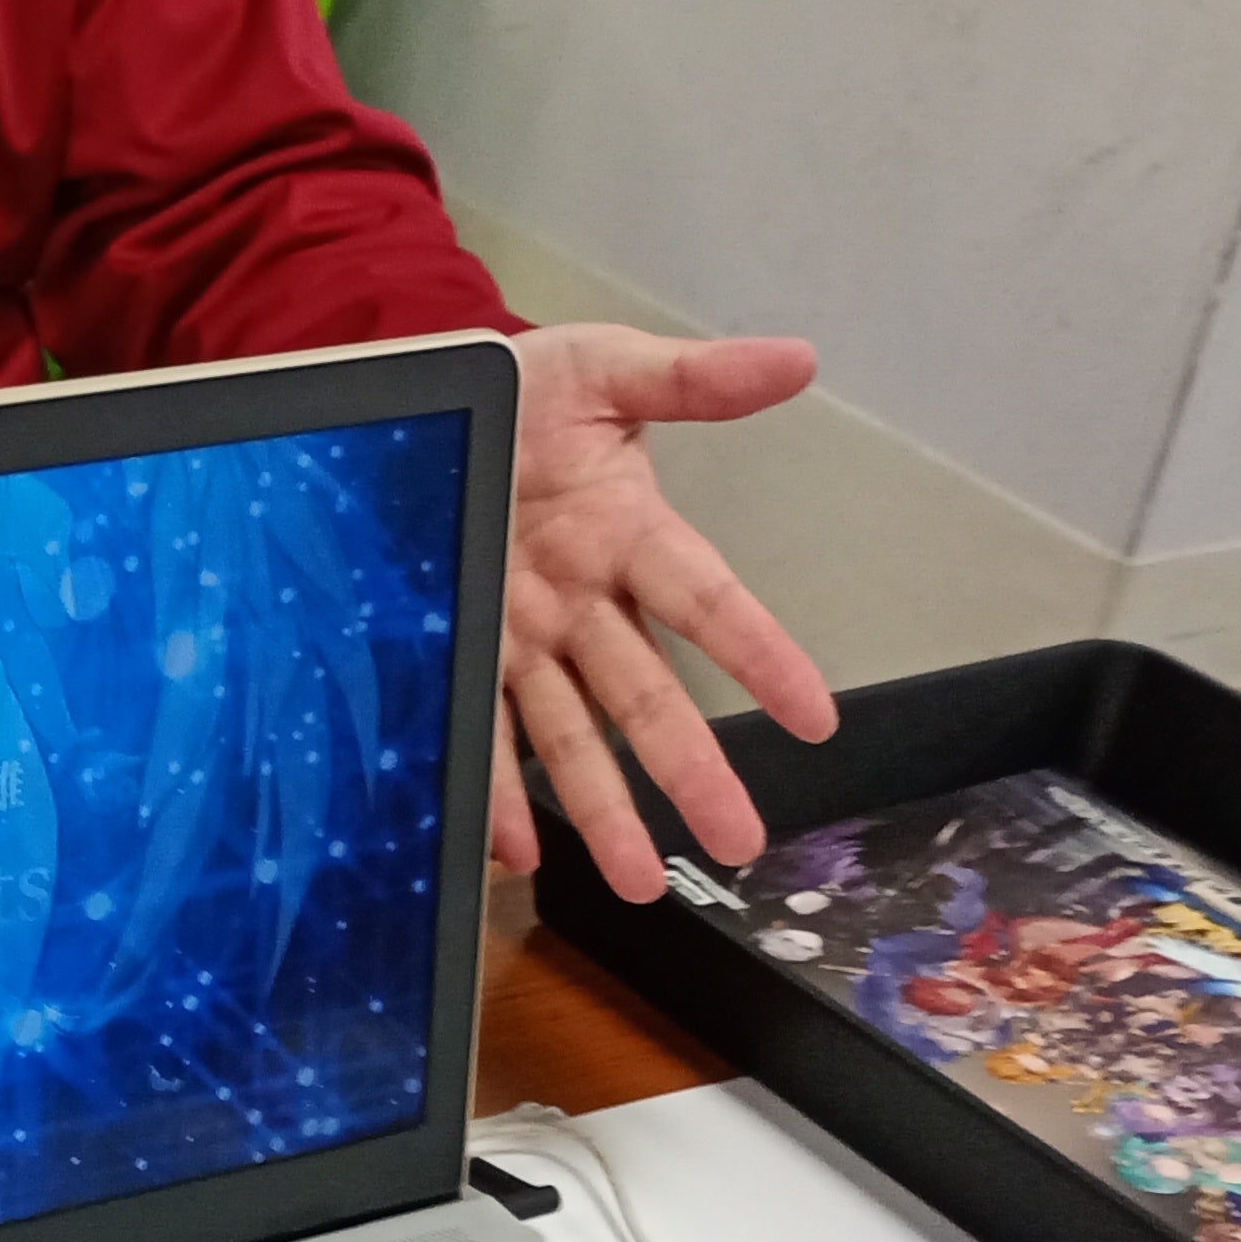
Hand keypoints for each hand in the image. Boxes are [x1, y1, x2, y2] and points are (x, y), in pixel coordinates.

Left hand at [488, 322, 837, 901]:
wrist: (424, 397)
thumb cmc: (526, 387)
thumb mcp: (607, 367)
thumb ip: (694, 378)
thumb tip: (796, 360)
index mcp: (629, 535)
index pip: (709, 605)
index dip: (761, 657)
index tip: (816, 719)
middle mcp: (581, 603)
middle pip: (648, 698)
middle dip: (693, 771)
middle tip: (740, 842)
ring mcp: (521, 637)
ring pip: (572, 737)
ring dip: (606, 811)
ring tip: (642, 881)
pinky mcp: (460, 650)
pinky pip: (482, 732)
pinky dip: (498, 795)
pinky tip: (516, 854)